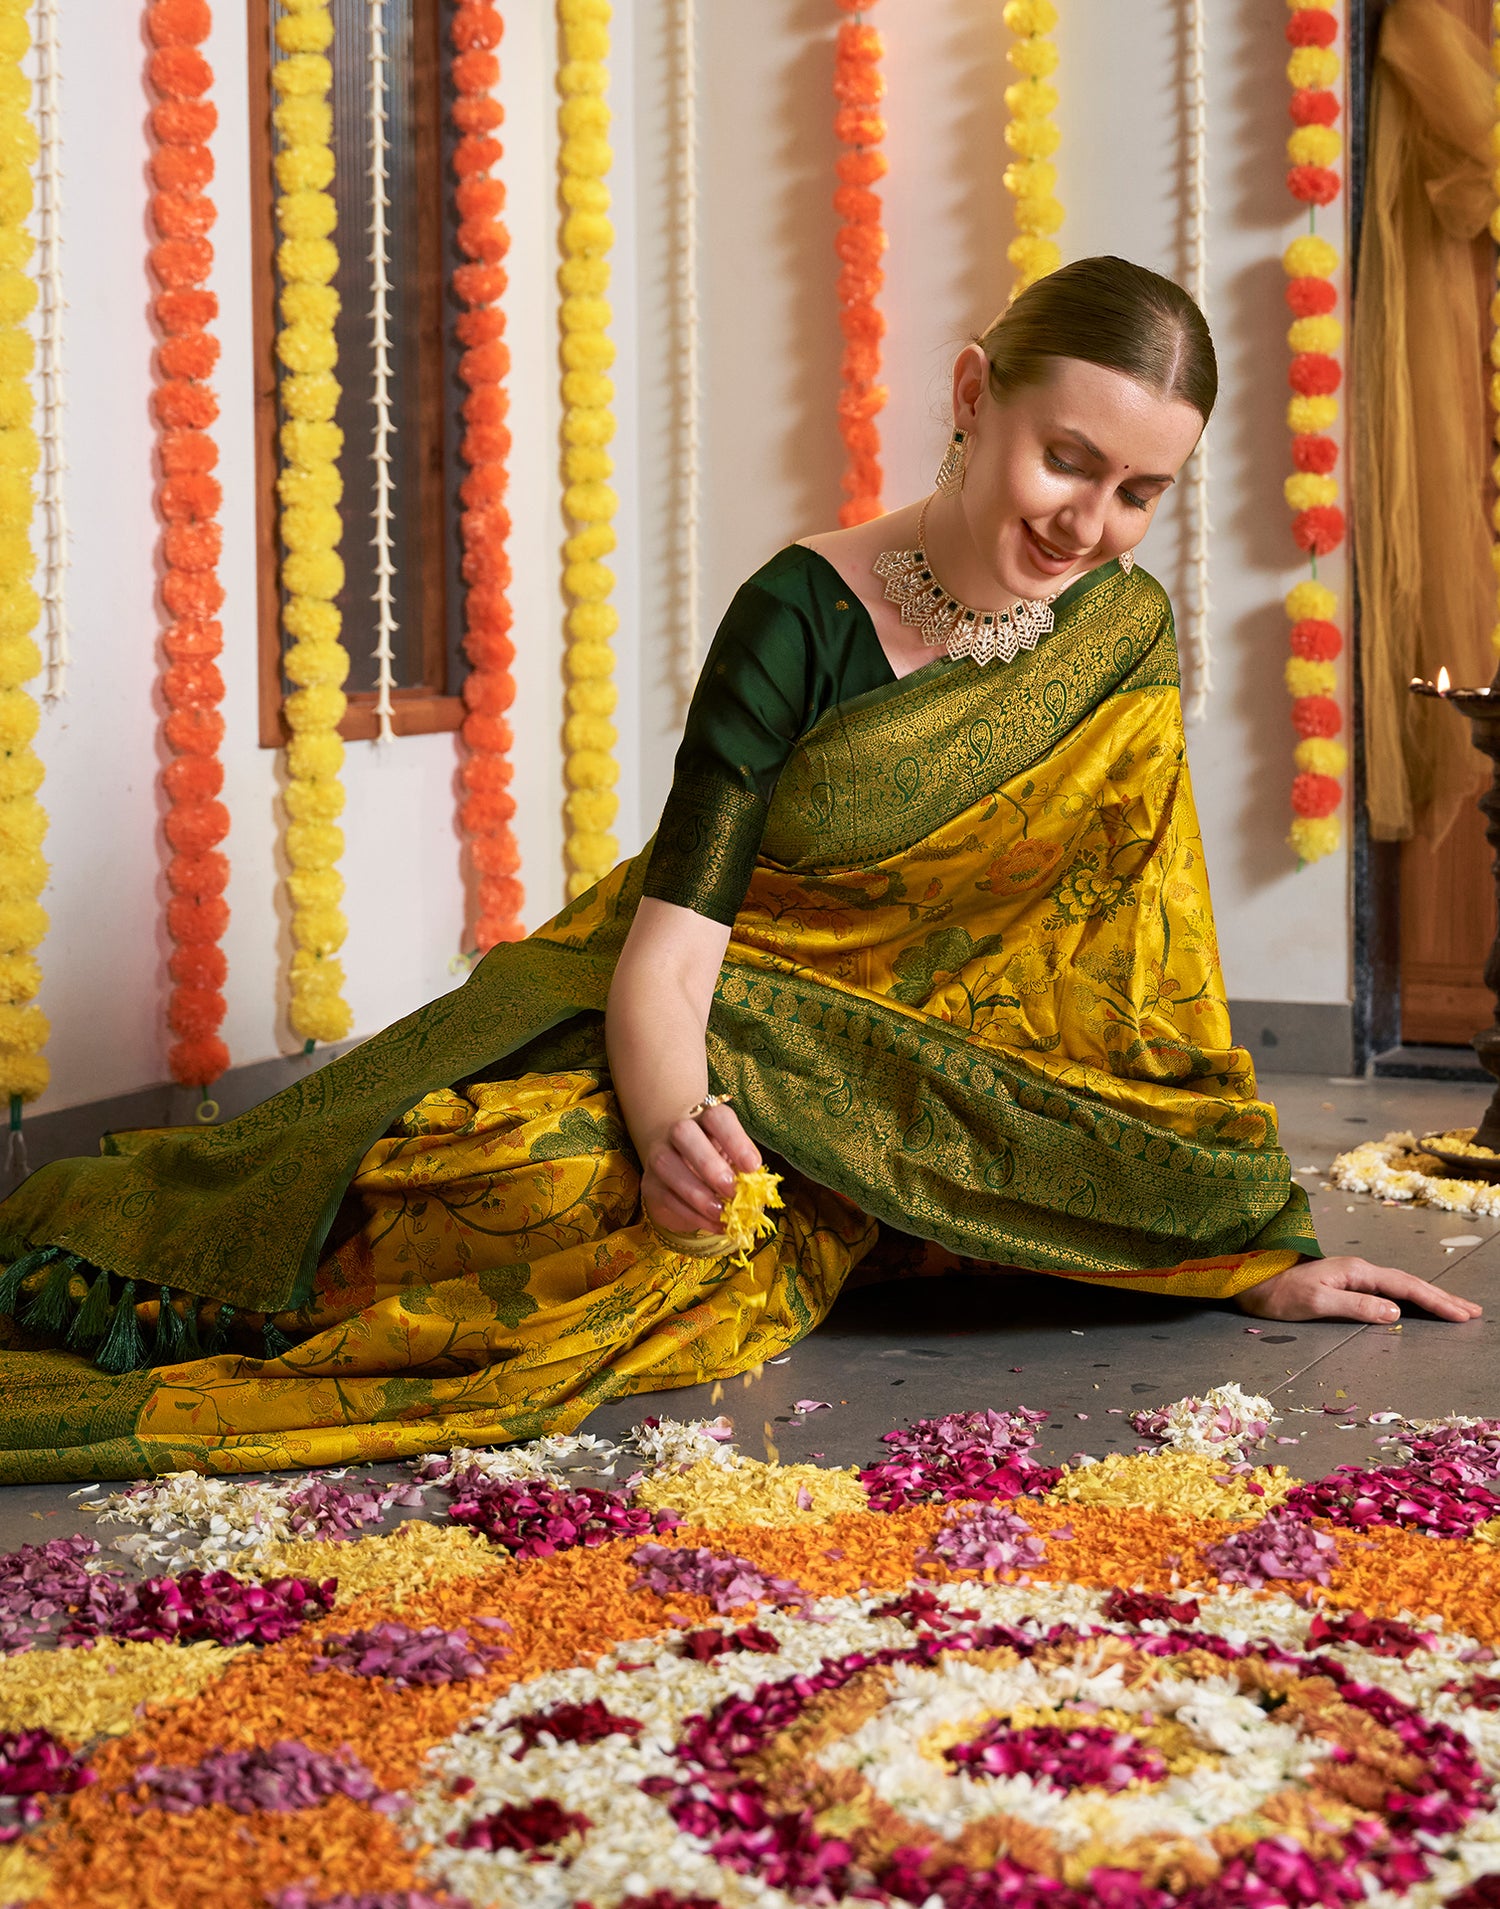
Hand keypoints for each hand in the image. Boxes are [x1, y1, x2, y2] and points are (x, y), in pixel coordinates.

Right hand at [641, 1101, 761, 1234]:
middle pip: (684, 1134)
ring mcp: (659, 1154)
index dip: (736, 1141)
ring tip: (721, 1212)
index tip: (753, 1166)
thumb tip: (758, 1192)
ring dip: (697, 1193)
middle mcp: (679, 1130)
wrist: (681, 1168)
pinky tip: (714, 1224)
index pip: (718, 1118)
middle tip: (731, 1189)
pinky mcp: (650, 1183)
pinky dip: (692, 1214)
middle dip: (709, 1164)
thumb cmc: (718, 1162)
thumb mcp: (734, 1160)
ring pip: (667, 1165)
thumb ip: (744, 1171)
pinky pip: (666, 1197)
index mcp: (707, 1119)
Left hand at [1237, 1254, 1483, 1324]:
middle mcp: (1357, 1270)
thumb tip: (1395, 1311)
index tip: (1462, 1314)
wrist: (1248, 1280)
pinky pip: (1387, 1290)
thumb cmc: (1276, 1293)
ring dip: (1429, 1297)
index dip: (1436, 1301)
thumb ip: (1355, 1306)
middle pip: (1409, 1283)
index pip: (1405, 1286)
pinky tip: (1415, 1305)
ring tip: (1454, 1308)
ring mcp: (1352, 1276)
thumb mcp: (1314, 1302)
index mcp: (1355, 1271)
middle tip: (1472, 1311)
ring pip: (1400, 1286)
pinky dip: (1409, 1298)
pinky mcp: (1344, 1284)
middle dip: (1442, 1298)